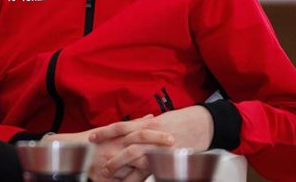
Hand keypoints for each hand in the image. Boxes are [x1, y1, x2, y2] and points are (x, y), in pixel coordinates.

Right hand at [43, 116, 173, 181]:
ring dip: (149, 164)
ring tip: (163, 163)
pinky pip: (124, 179)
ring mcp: (111, 159)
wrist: (72, 152)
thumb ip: (133, 124)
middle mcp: (115, 144)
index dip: (156, 133)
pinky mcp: (106, 175)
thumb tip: (152, 116)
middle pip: (139, 140)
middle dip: (157, 142)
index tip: (172, 134)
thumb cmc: (95, 141)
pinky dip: (135, 180)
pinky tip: (145, 178)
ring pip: (134, 161)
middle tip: (172, 142)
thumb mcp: (114, 130)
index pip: (140, 130)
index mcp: (119, 134)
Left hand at [92, 106, 213, 179]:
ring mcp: (159, 146)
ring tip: (108, 172)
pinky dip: (137, 176)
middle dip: (109, 149)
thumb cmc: (181, 121)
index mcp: (148, 123)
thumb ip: (146, 124)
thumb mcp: (161, 120)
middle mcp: (151, 133)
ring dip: (120, 164)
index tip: (91, 136)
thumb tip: (134, 126)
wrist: (203, 124)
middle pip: (125, 143)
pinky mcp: (166, 158)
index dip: (105, 131)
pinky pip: (149, 169)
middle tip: (95, 158)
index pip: (121, 126)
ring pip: (135, 156)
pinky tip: (128, 181)